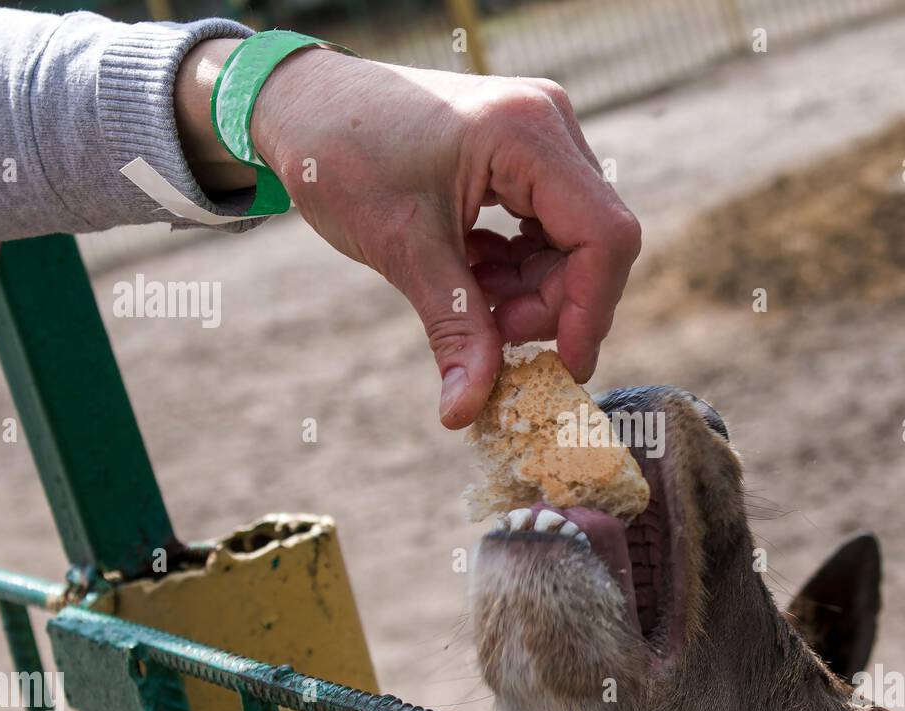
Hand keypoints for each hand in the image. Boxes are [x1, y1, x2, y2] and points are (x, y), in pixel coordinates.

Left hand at [176, 41, 640, 428]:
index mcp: (526, 133)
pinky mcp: (527, 153)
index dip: (590, 310)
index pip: (603, 236)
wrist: (301, 104)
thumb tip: (467, 412)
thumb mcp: (402, 248)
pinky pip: (550, 226)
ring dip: (533, 288)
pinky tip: (474, 271)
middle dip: (552, 303)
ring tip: (474, 298)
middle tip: (496, 333)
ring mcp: (541, 135)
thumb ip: (452, 327)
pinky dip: (519, 265)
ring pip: (575, 240)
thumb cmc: (339, 156)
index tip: (563, 368)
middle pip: (594, 241)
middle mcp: (548, 124)